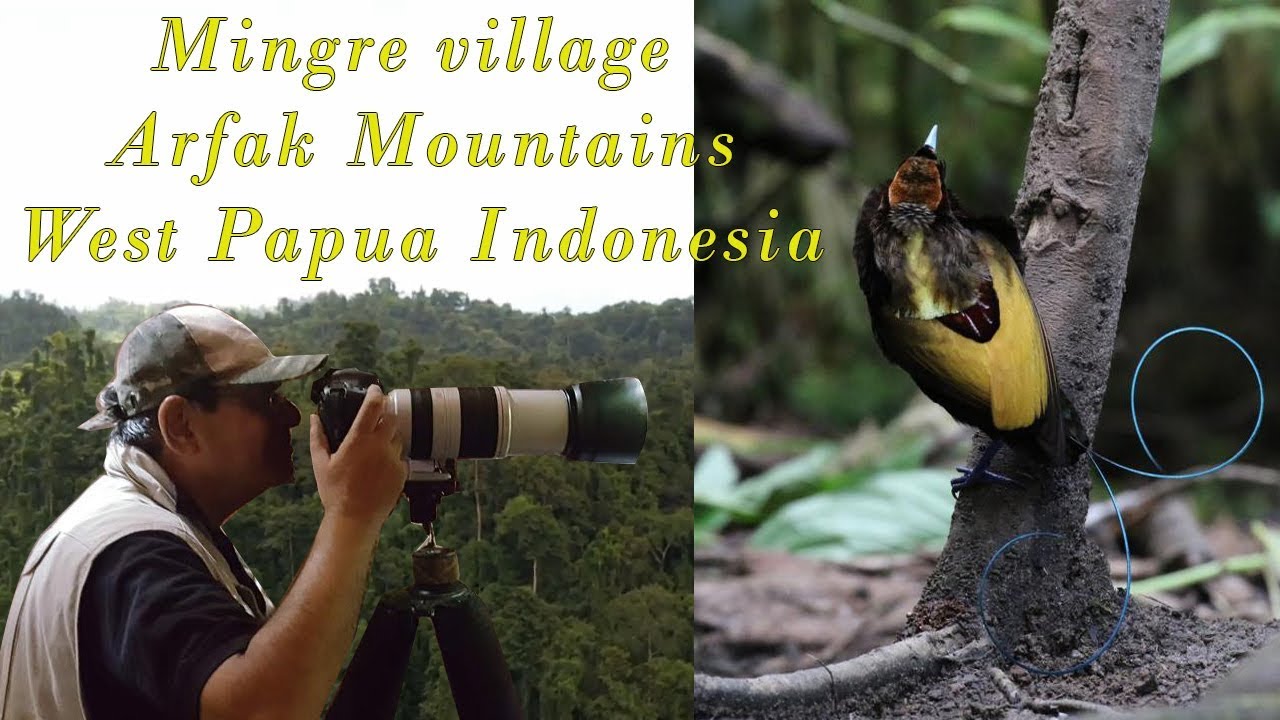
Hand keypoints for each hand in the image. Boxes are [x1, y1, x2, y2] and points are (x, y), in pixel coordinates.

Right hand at [309, 385, 405, 523]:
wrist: (355, 518)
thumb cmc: (335, 492)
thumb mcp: (320, 463)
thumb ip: (317, 437)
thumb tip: (314, 418)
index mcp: (359, 439)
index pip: (374, 406)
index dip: (376, 393)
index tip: (376, 390)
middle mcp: (380, 445)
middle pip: (391, 417)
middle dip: (385, 413)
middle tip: (376, 417)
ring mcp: (394, 458)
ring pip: (397, 437)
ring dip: (388, 436)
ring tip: (375, 447)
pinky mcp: (403, 472)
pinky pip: (401, 457)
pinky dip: (392, 456)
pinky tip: (379, 466)